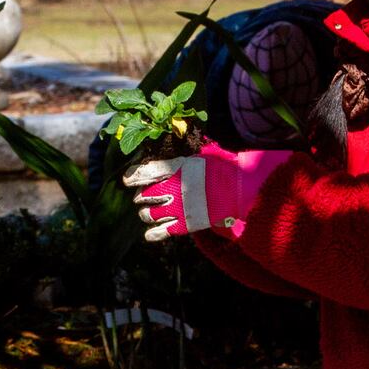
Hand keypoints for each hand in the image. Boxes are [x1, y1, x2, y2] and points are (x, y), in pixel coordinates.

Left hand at [122, 140, 292, 241]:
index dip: (133, 176)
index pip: (145, 172)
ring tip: (150, 212)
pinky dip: (152, 233)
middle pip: (144, 194)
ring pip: (148, 214)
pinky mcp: (185, 225)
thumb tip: (175, 134)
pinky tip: (150, 232)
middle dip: (142, 195)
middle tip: (145, 196)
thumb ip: (187, 150)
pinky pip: (160, 232)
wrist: (241, 189)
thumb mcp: (204, 152)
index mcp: (176, 168)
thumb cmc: (225, 167)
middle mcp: (173, 188)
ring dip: (147, 213)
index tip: (128, 180)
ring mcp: (178, 208)